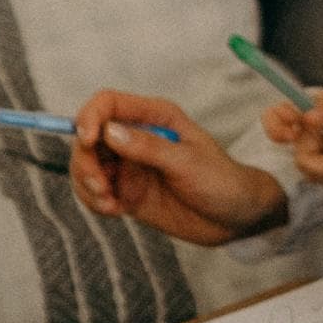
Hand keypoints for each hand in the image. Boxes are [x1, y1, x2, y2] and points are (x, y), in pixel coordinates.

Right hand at [70, 90, 286, 245]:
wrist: (237, 218)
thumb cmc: (222, 181)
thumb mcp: (188, 162)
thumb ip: (149, 147)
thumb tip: (108, 132)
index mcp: (155, 117)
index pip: (108, 104)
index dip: (90, 117)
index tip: (88, 141)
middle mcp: (137, 137)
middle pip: (89, 138)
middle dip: (85, 161)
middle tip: (100, 186)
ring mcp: (130, 166)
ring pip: (88, 166)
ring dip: (87, 184)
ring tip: (109, 204)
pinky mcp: (127, 192)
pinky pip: (96, 192)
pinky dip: (95, 201)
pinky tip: (114, 211)